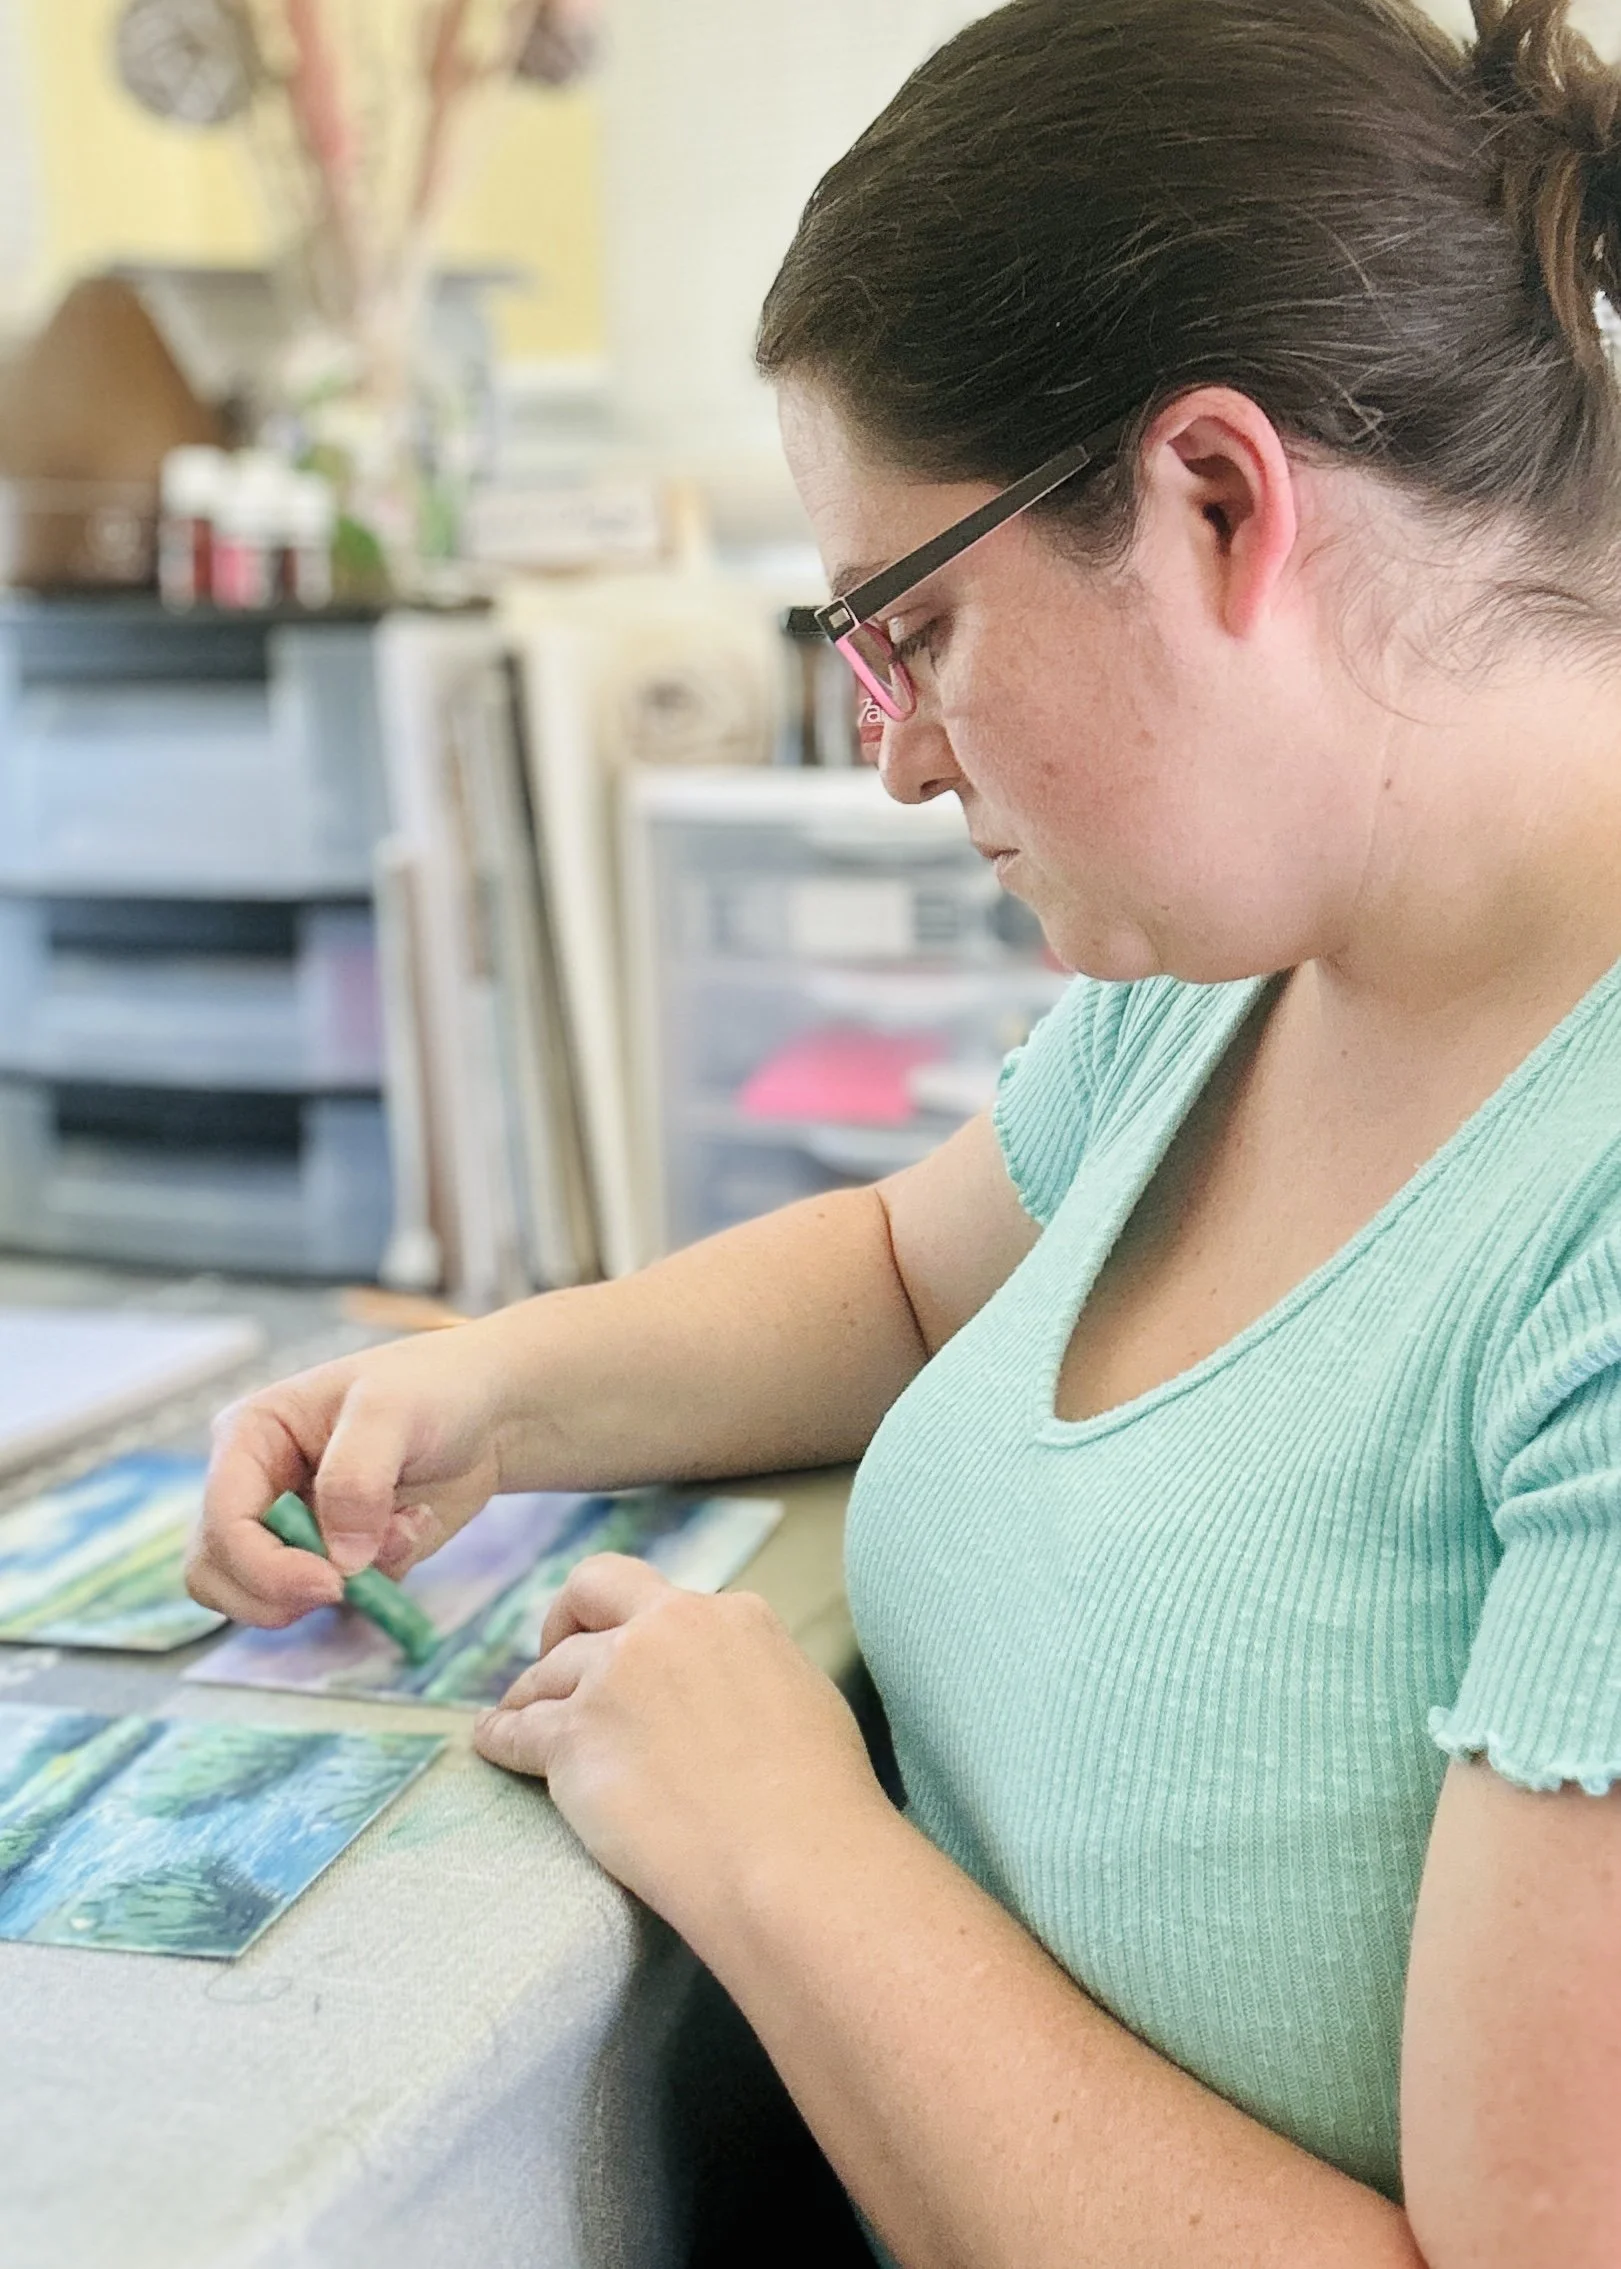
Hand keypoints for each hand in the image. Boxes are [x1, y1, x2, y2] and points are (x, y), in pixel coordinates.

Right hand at [187, 1325, 512, 1625]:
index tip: (331, 1583)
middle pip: (220, 1574)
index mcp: (249, 1438)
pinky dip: (381, 1582)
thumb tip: (340, 1559)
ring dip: (344, 1587)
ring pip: (270, 1598)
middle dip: (283, 1593)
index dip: (264, 1567)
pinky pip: (339, 1601)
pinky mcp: (335, 1559)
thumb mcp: (392, 1410)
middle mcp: (257, 1487)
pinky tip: (416, 1524)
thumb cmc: (431, 1387)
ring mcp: (293, 1528)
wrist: (486, 1411)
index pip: (222, 1522)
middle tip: (350, 1585)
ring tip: (403, 1529)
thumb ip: (357, 1477)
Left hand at [472, 1554, 886, 1935]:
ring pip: (548, 1671)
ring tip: (515, 1716)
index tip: (637, 1664)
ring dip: (528, 1694)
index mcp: (733, 1616)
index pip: (672, 1607)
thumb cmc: (819, 1803)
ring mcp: (613, 1678)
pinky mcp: (572, 1738)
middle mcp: (667, 1629)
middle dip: (567, 1616)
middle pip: (593, 1587)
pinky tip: (489, 1743)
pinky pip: (517, 1730)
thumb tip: (732, 1689)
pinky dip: (498, 1736)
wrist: (790, 1859)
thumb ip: (755, 1674)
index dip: (648, 1636)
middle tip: (557, 1652)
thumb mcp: (803, 1700)